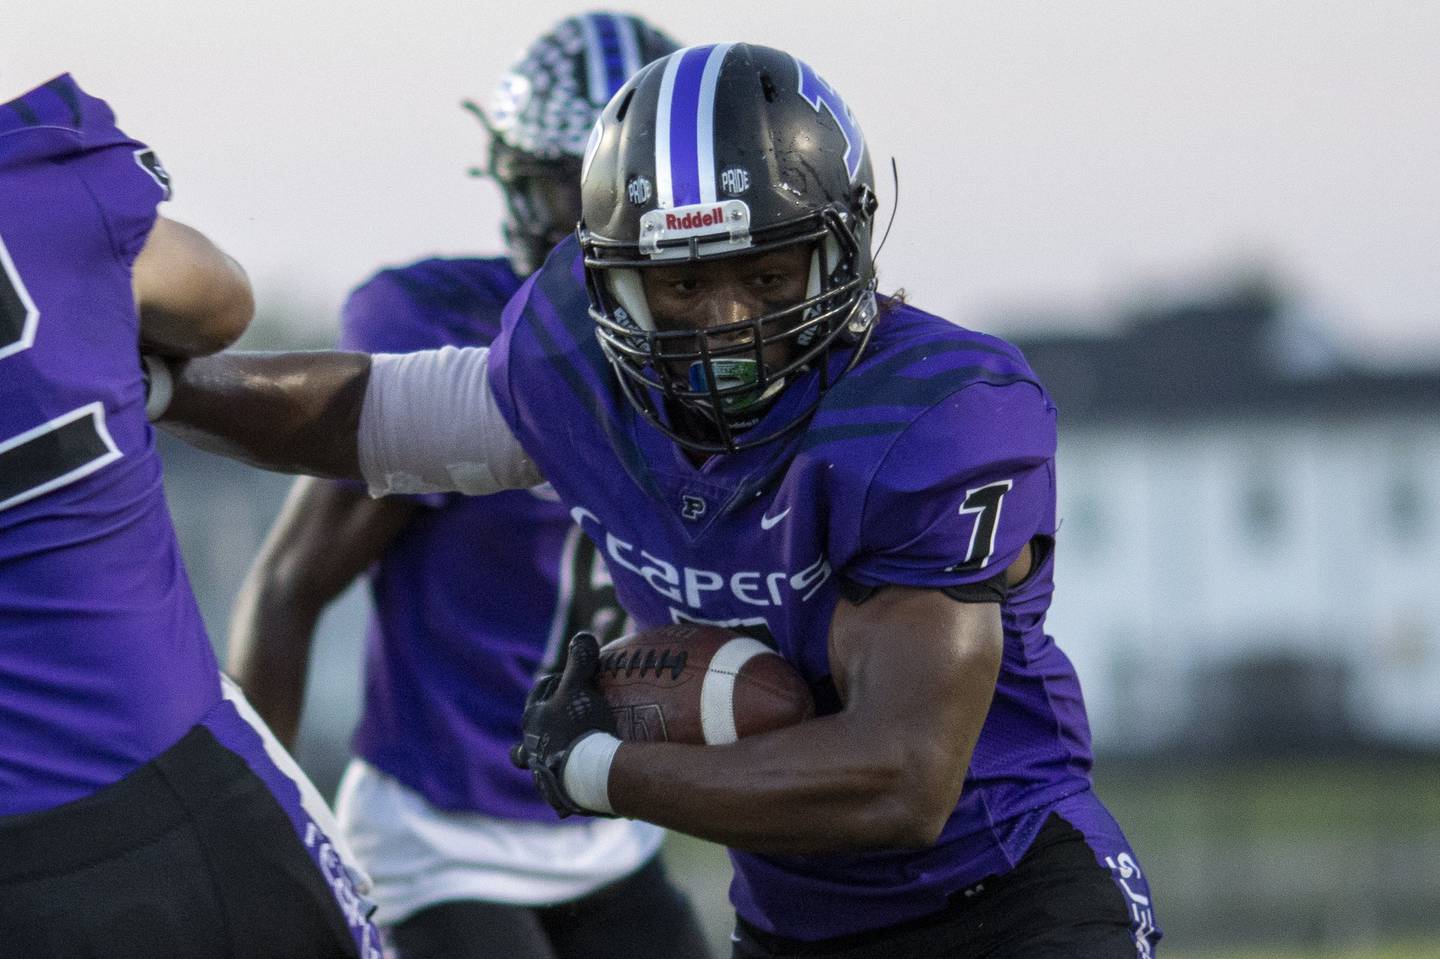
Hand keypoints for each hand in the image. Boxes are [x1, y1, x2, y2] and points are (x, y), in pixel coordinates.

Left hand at [510, 633, 616, 816]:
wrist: (584, 774)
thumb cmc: (578, 726)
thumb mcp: (580, 687)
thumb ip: (580, 661)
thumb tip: (582, 636)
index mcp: (533, 718)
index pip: (539, 693)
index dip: (552, 683)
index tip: (567, 678)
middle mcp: (532, 746)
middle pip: (529, 731)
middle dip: (539, 724)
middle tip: (557, 720)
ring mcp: (543, 772)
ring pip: (537, 761)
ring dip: (547, 756)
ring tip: (562, 757)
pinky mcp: (559, 794)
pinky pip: (559, 785)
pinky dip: (567, 780)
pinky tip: (578, 782)